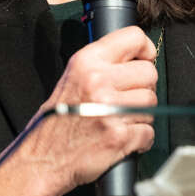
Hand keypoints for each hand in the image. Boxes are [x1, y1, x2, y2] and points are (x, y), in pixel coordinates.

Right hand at [24, 26, 157, 195]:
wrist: (42, 158)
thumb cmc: (57, 121)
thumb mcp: (71, 78)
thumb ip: (101, 64)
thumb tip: (136, 59)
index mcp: (87, 62)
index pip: (133, 37)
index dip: (145, 50)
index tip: (144, 60)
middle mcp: (98, 81)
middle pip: (149, 73)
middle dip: (144, 87)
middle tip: (128, 99)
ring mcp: (110, 109)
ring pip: (152, 102)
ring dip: (142, 114)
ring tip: (122, 120)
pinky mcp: (118, 136)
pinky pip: (148, 131)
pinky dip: (141, 139)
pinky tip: (124, 137)